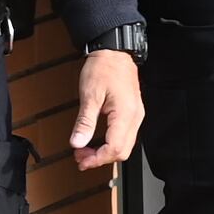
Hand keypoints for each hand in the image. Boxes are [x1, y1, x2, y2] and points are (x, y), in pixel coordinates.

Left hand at [66, 49, 144, 167]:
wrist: (114, 53)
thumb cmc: (103, 68)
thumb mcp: (89, 95)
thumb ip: (85, 122)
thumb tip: (77, 143)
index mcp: (125, 114)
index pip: (115, 148)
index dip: (97, 159)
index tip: (81, 160)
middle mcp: (135, 117)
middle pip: (123, 151)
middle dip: (100, 159)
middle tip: (80, 157)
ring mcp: (136, 116)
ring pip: (125, 146)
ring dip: (105, 152)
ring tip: (85, 150)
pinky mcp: (132, 114)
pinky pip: (125, 136)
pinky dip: (110, 143)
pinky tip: (97, 141)